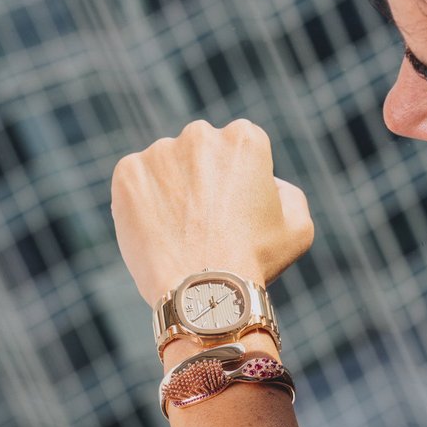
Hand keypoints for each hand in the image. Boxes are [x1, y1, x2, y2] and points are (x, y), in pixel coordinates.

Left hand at [110, 119, 313, 305]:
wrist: (204, 292)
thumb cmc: (255, 262)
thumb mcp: (298, 227)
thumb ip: (288, 193)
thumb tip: (268, 183)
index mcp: (245, 138)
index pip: (238, 148)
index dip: (237, 181)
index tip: (233, 209)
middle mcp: (201, 134)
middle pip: (199, 152)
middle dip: (201, 178)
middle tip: (204, 222)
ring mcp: (159, 152)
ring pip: (165, 167)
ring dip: (170, 190)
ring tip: (178, 232)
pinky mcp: (127, 173)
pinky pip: (134, 182)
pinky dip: (140, 203)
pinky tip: (156, 231)